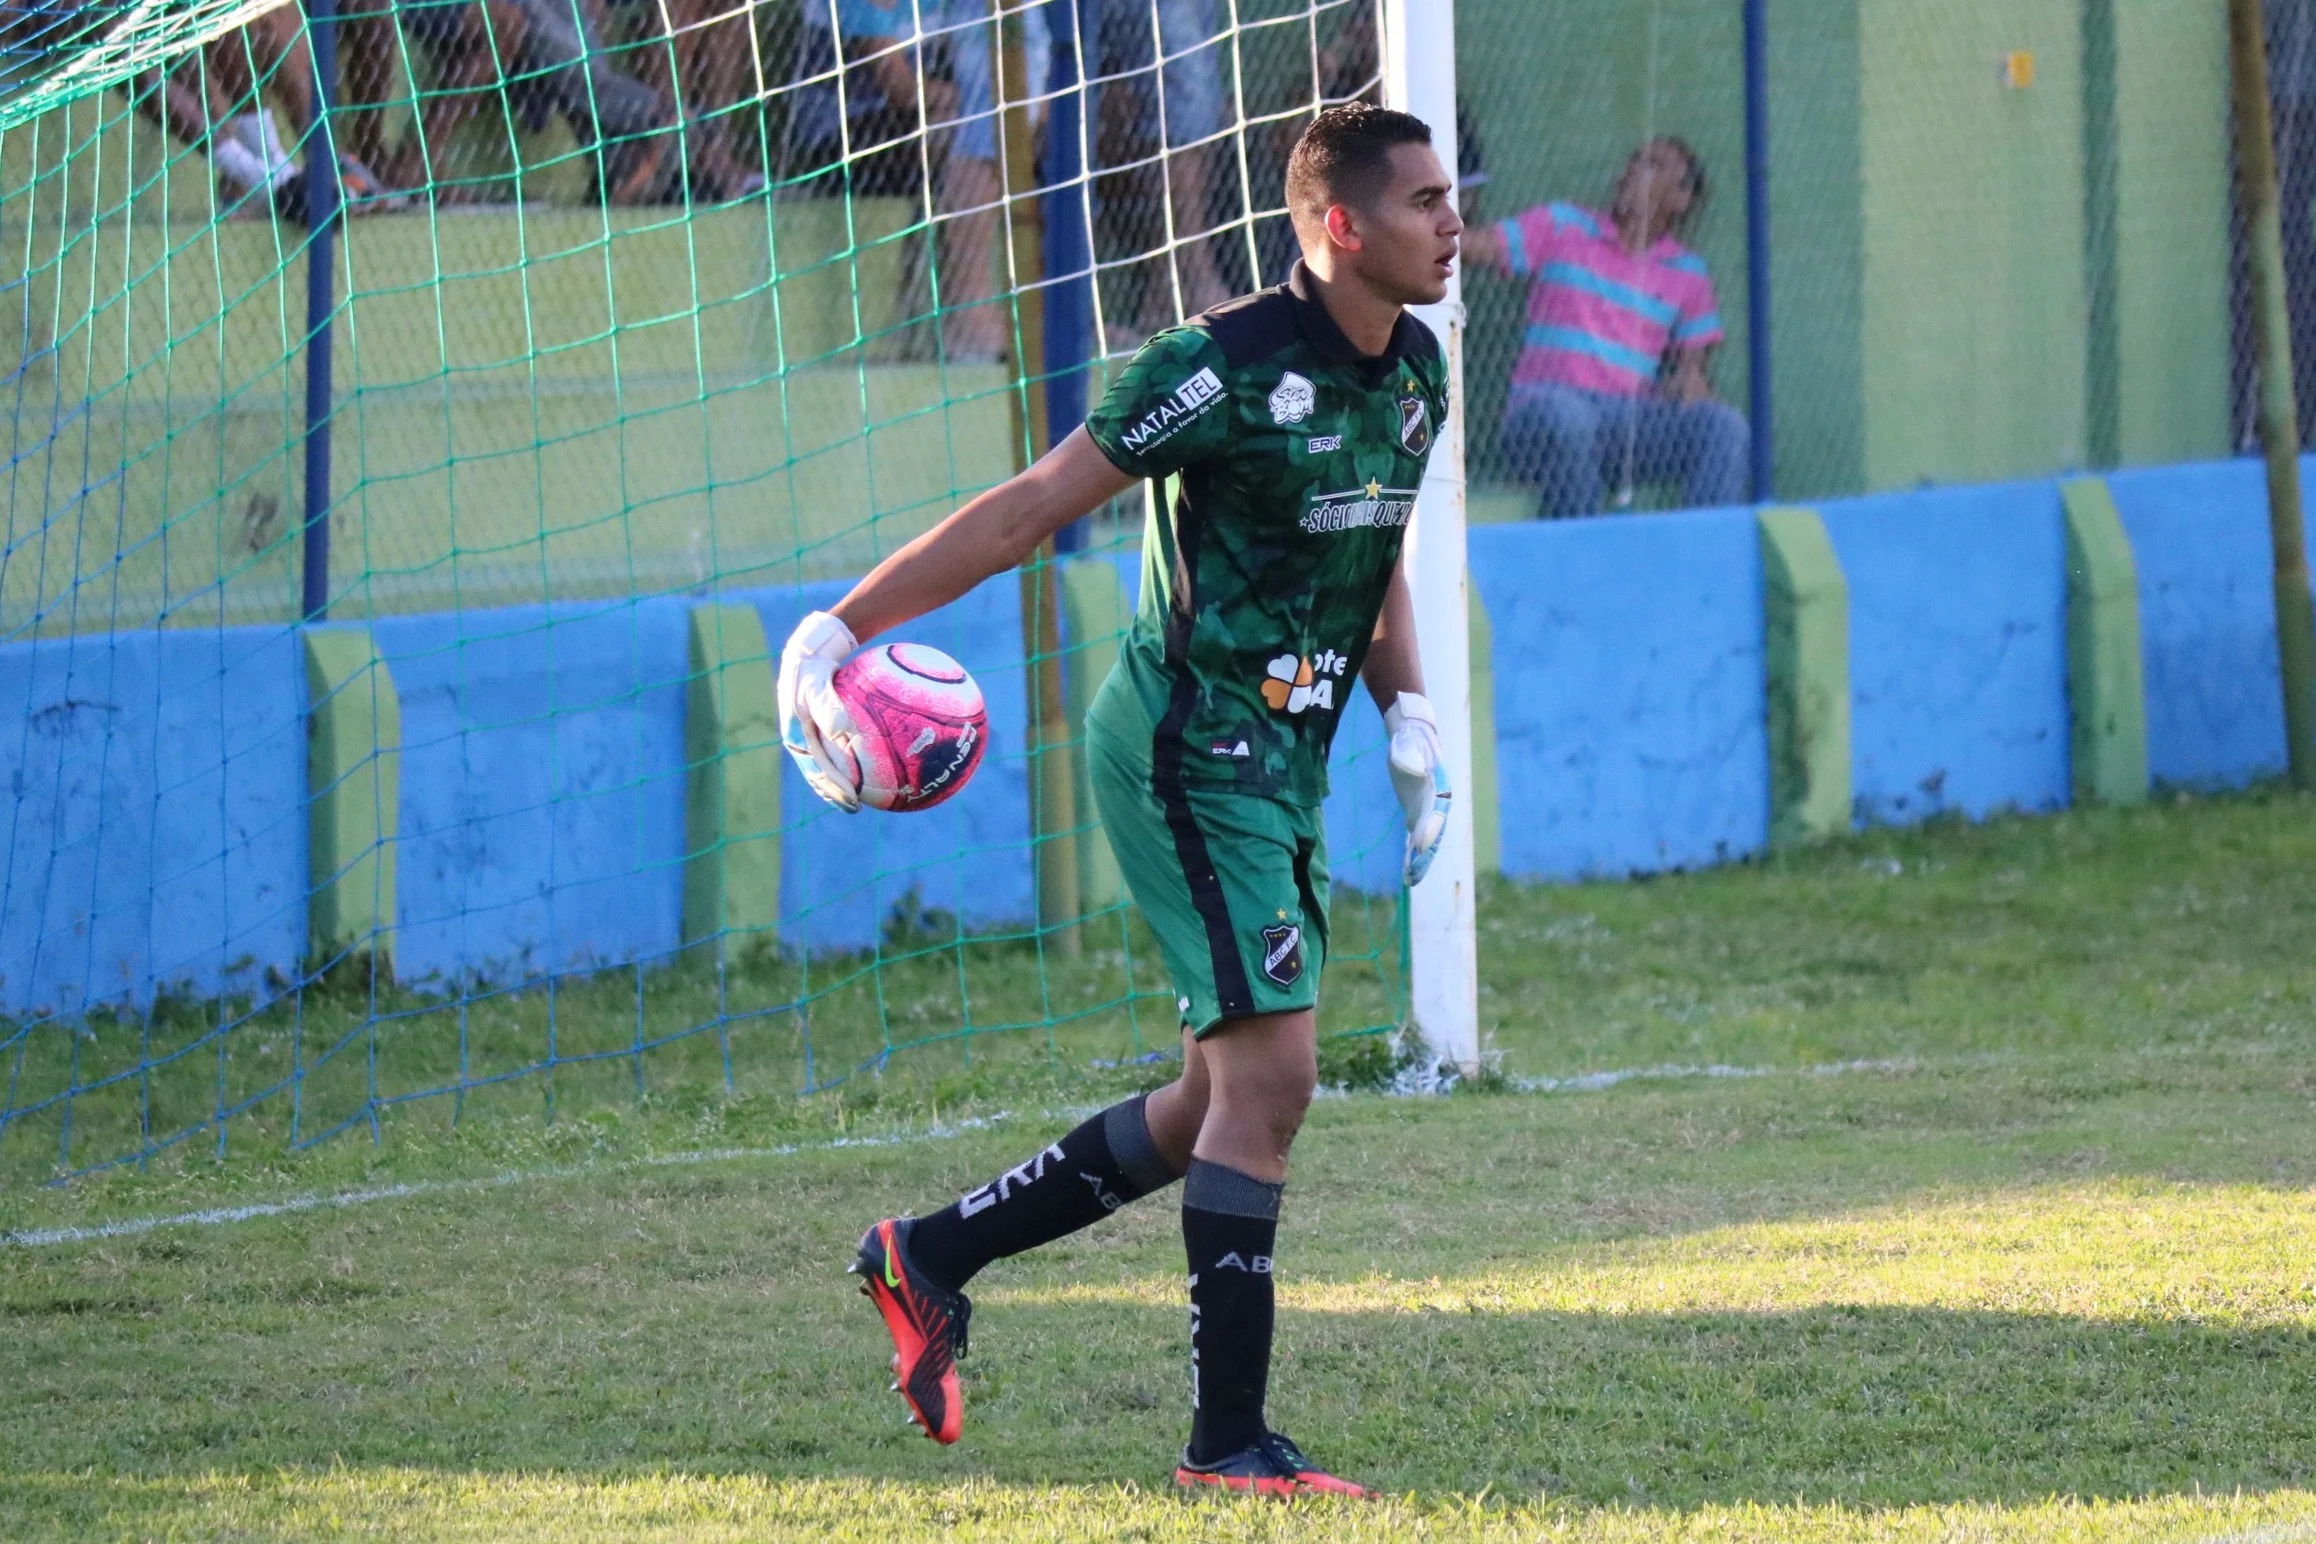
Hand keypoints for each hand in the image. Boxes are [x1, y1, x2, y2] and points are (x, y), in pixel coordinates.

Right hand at [778, 610, 862, 812]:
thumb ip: (827, 706)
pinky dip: (856, 755)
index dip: (832, 790)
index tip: (852, 801)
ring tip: (868, 792)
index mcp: (795, 737)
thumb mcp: (817, 683)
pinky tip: (879, 758)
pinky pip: (841, 745)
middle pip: (820, 774)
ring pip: (829, 763)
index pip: (815, 772)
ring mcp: (811, 734)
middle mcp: (801, 739)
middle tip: (858, 806)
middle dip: (838, 793)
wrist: (811, 648)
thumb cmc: (814, 666)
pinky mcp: (823, 725)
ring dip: (845, 780)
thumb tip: (841, 731)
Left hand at [1384, 692, 1451, 886]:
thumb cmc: (1411, 739)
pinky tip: (1405, 870)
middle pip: (1434, 834)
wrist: (1413, 736)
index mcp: (1440, 789)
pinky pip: (1416, 837)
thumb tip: (1416, 771)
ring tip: (1409, 881)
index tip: (1417, 847)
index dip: (1428, 831)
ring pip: (1426, 841)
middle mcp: (1438, 804)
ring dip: (1419, 861)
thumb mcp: (1408, 744)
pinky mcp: (1416, 812)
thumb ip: (1412, 757)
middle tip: (1412, 874)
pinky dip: (1411, 853)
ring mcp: (1428, 811)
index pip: (1436, 814)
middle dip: (1424, 855)